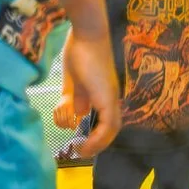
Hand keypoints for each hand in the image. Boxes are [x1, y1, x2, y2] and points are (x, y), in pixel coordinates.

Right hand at [53, 93, 78, 129]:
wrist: (67, 95)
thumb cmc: (74, 103)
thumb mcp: (77, 109)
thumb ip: (78, 116)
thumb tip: (77, 125)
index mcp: (69, 106)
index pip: (70, 118)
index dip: (72, 124)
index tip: (74, 128)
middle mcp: (63, 107)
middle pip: (64, 120)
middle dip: (67, 126)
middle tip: (70, 128)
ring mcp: (57, 108)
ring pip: (59, 120)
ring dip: (63, 126)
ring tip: (66, 128)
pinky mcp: (54, 110)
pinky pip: (55, 119)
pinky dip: (58, 124)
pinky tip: (61, 126)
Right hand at [65, 34, 120, 157]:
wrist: (87, 35)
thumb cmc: (80, 53)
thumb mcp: (75, 82)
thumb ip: (78, 98)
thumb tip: (78, 114)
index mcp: (104, 94)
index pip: (108, 120)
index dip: (98, 135)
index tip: (83, 144)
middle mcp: (111, 96)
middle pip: (113, 127)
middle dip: (98, 143)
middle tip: (82, 152)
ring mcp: (111, 95)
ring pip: (112, 127)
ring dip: (98, 143)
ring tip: (82, 150)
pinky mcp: (107, 95)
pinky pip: (108, 122)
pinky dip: (99, 136)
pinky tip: (85, 142)